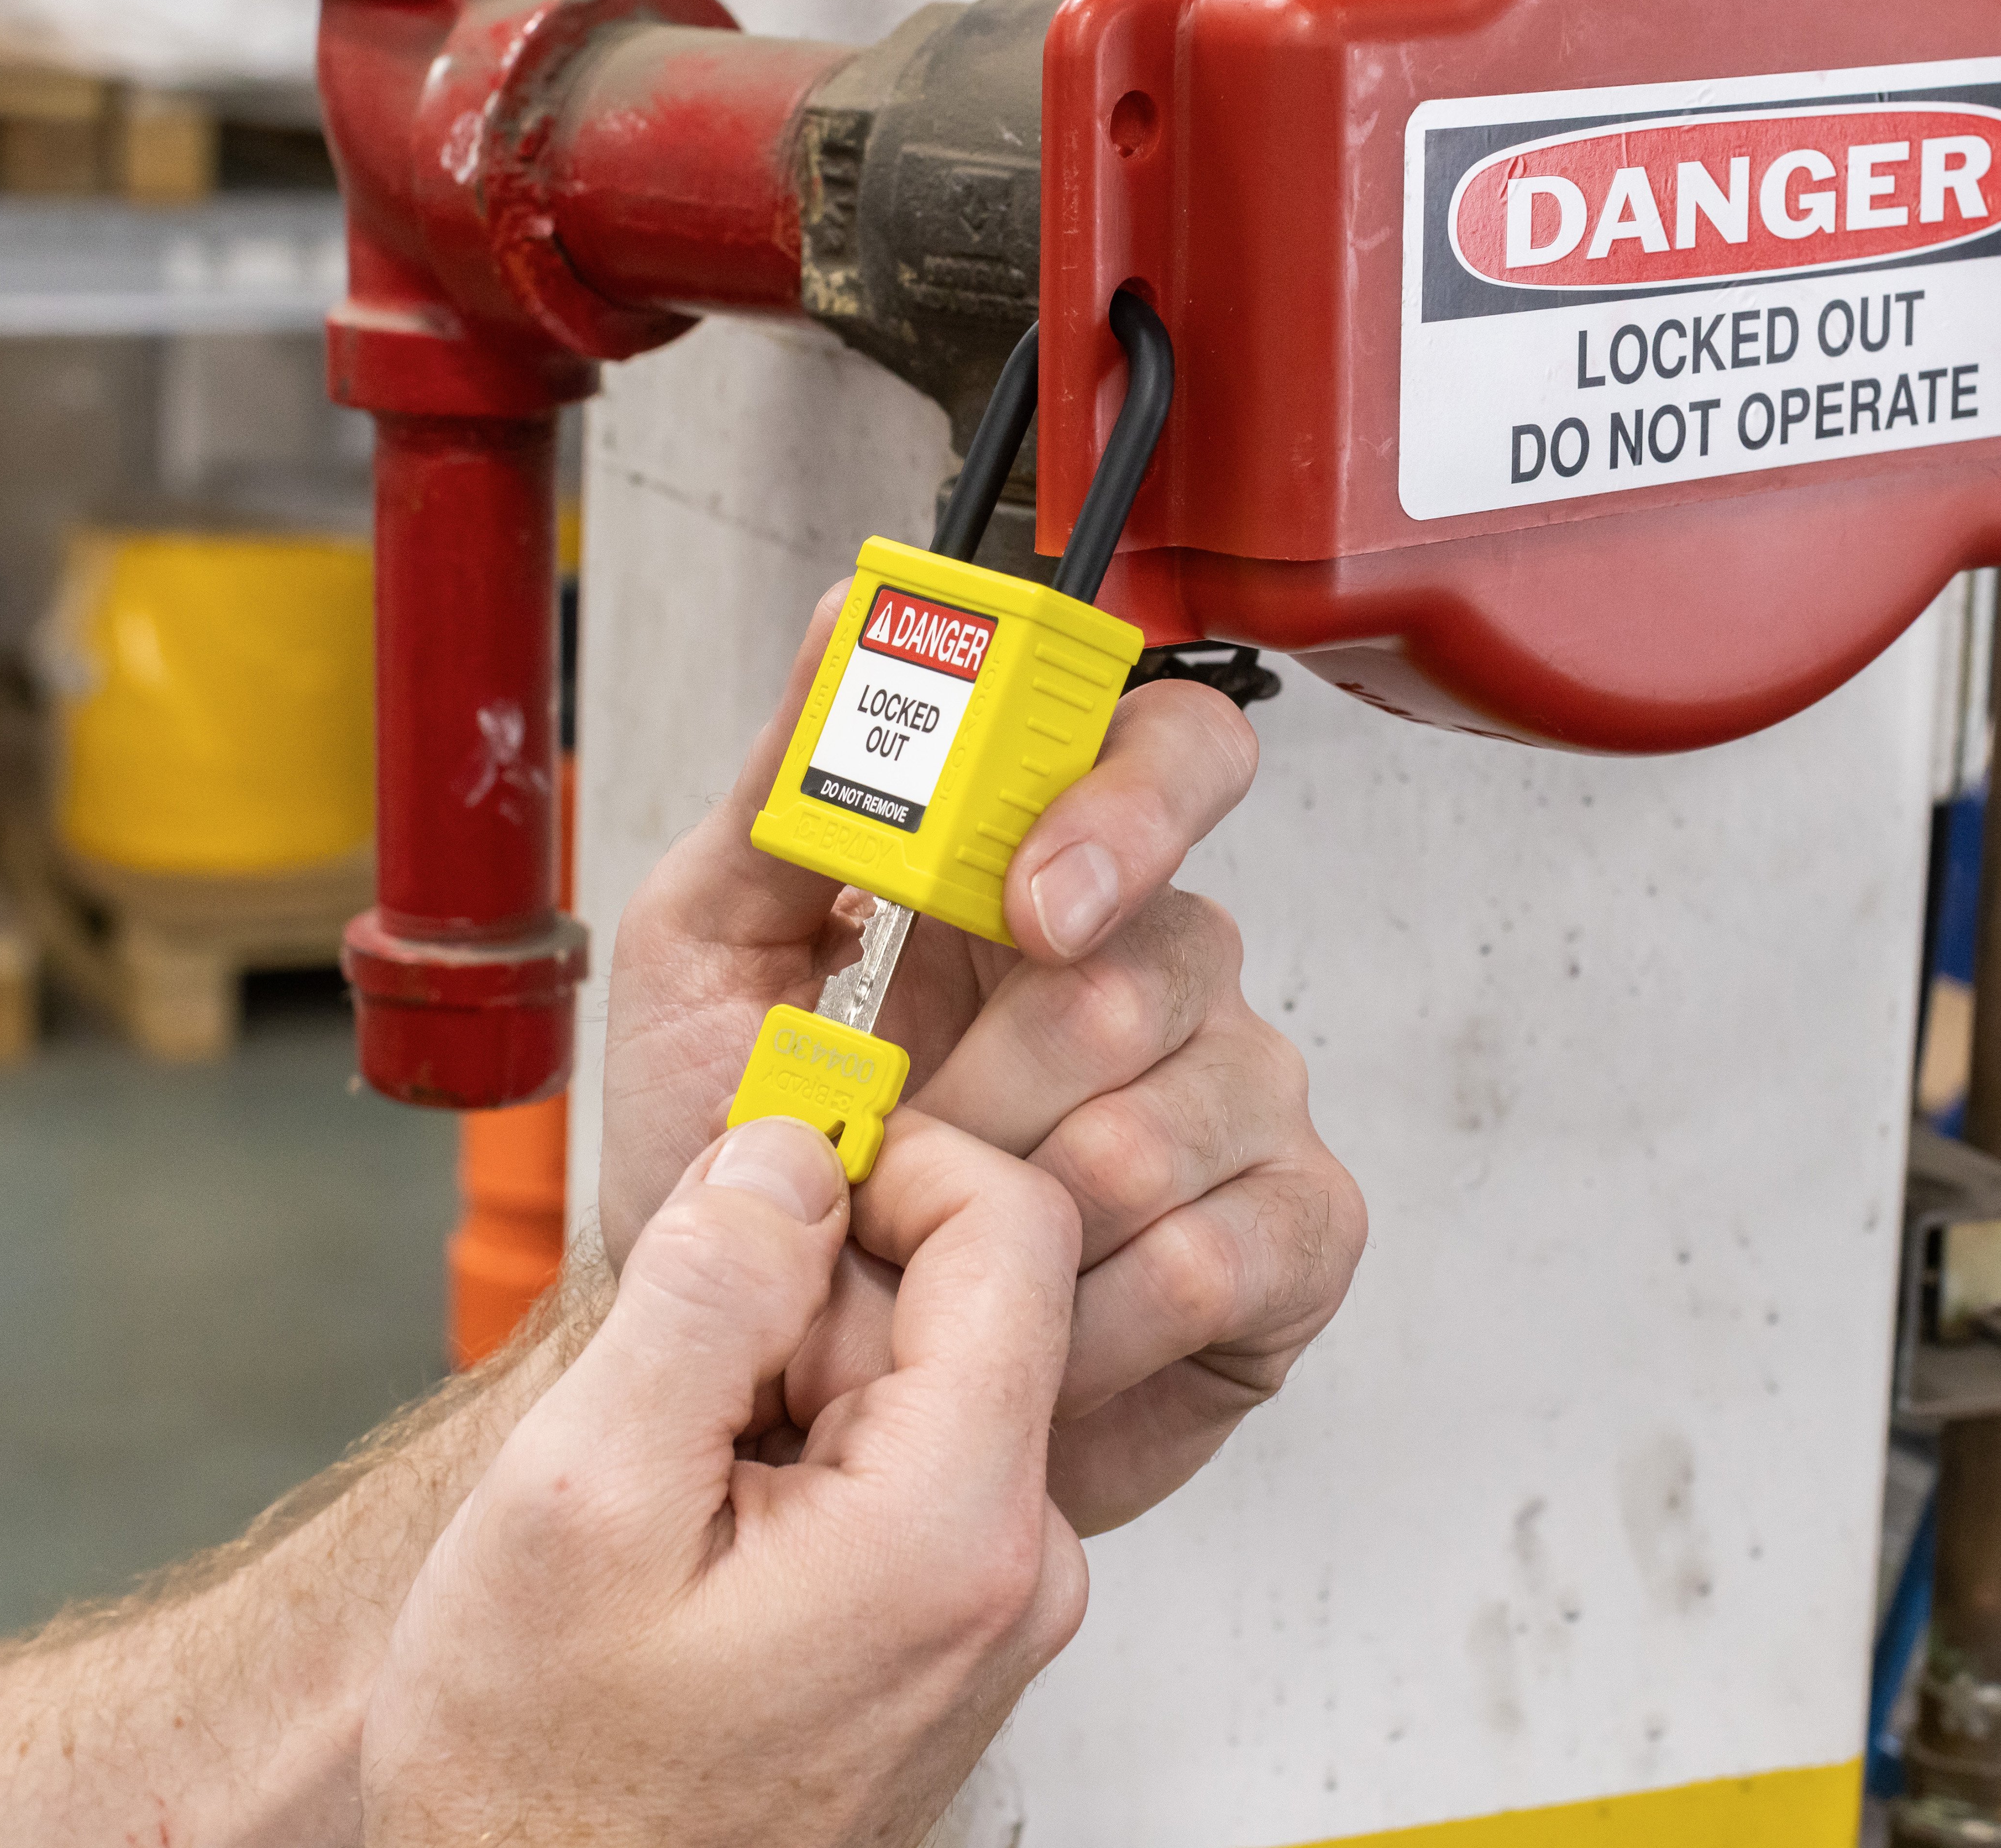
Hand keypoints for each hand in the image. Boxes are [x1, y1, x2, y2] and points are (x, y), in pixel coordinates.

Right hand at [363, 1114, 1086, 1847]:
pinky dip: (794, 1447)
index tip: (766, 1175)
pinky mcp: (947, 1618)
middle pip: (951, 1297)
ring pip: (910, 1372)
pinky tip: (704, 1525)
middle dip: (798, 1297)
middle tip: (663, 1393)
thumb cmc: (543, 1794)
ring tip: (670, 1487)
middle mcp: (1016, 1566)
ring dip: (781, 1379)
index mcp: (961, 1528)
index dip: (887, 1159)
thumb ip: (702, 1291)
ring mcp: (989, 1600)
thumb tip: (787, 1143)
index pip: (1013, 1227)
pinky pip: (898, 1454)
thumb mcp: (578, 1501)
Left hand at [599, 585, 1365, 1533]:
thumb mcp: (711, 952)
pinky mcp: (1289, 1239)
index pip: (1176, 756)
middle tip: (898, 1151)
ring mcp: (1240, 1101)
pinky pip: (1221, 1254)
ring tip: (935, 1257)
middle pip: (1165, 960)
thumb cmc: (743, 1159)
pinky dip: (1091, 1318)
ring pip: (1178, 1116)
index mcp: (1054, 874)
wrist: (757, 1382)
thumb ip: (789, 785)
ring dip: (1019, 1214)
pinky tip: (1030, 1335)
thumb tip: (849, 618)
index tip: (1034, 908)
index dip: (1131, 808)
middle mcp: (1169, 969)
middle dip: (993, 1085)